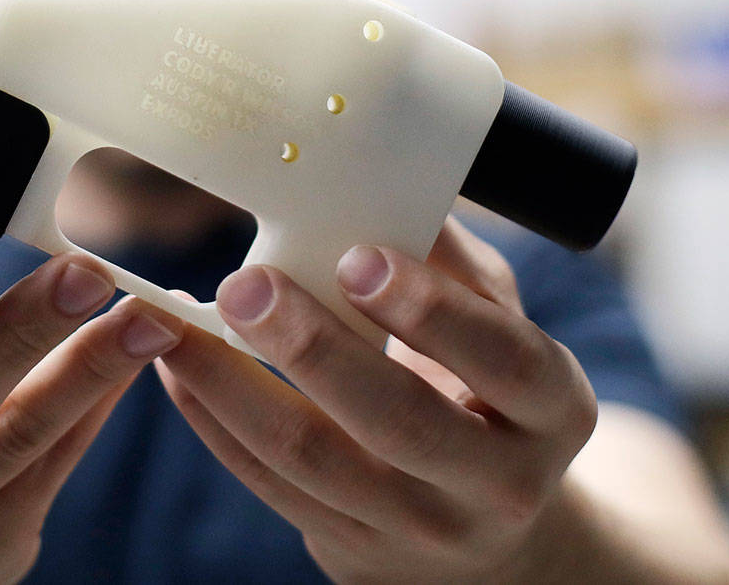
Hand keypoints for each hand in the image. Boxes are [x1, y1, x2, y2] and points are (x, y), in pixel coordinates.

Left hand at [154, 217, 598, 581]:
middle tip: (245, 285)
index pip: (503, 359)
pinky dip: (214, 421)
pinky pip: (268, 484)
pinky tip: (178, 367)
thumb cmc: (488, 392)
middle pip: (398, 422)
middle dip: (311, 348)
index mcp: (553, 408)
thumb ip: (451, 264)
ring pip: (313, 461)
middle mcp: (498, 483)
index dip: (431, 309)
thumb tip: (382, 183)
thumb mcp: (499, 325)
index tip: (357, 257)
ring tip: (176, 324)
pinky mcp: (352, 545)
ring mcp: (421, 527)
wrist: (488, 532)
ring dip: (232, 386)